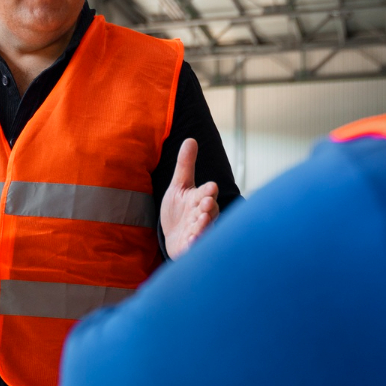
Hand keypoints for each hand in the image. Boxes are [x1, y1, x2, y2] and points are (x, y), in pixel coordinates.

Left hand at [159, 138, 219, 259]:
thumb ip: (185, 165)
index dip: (209, 190)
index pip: (207, 193)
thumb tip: (191, 139)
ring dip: (203, 226)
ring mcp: (198, 232)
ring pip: (204, 229)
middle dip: (209, 208)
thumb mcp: (179, 186)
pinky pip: (194, 246)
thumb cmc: (180, 211)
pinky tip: (190, 242)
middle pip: (209, 211)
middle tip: (207, 204)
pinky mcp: (190, 247)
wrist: (174, 238)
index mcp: (199, 199)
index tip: (211, 187)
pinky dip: (193, 244)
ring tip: (200, 222)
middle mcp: (201, 215)